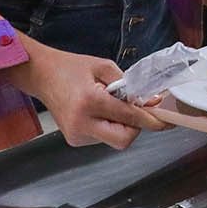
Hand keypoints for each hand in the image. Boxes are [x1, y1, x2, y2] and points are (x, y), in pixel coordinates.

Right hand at [4, 36, 169, 149]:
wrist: (40, 75)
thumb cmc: (71, 67)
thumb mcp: (103, 67)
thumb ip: (128, 85)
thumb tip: (150, 101)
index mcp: (90, 102)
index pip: (129, 117)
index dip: (150, 120)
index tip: (166, 121)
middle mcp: (82, 123)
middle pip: (123, 140)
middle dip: (136, 128)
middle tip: (135, 110)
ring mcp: (76, 135)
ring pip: (114, 140)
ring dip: (121, 126)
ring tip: (110, 105)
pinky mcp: (73, 140)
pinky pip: (102, 138)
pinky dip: (109, 127)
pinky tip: (100, 112)